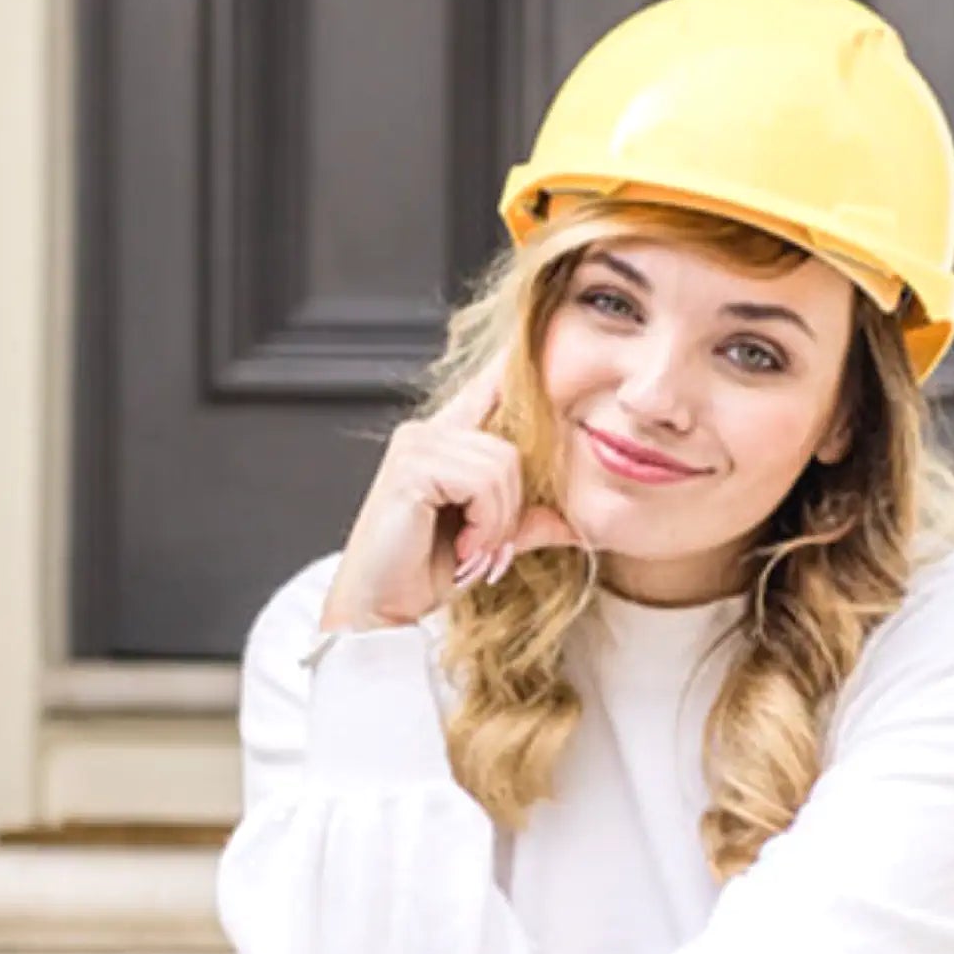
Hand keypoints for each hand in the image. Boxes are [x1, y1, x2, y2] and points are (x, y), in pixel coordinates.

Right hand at [319, 345, 583, 630]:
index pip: (490, 385)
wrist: (378, 611)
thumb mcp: (487, 543)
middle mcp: (429, 432)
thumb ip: (525, 522)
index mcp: (444, 440)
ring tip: (472, 549)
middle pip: (513, 445)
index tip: (537, 342)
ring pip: (503, 464)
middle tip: (486, 544)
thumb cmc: (421, 573)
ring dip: (499, 520)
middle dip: (512, 505)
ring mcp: (418, 445)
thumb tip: (574, 521)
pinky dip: (486, 522)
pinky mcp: (413, 467)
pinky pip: (483, 481)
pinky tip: (464, 547)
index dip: (515, 365)